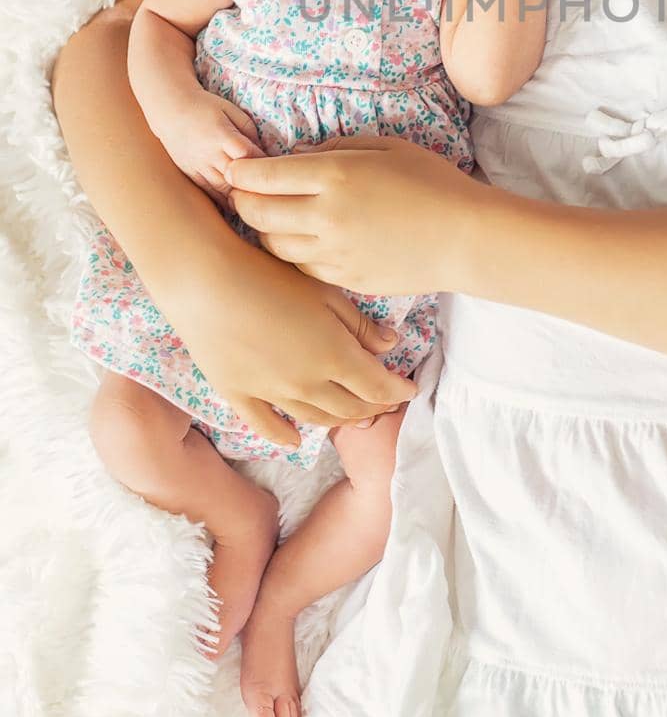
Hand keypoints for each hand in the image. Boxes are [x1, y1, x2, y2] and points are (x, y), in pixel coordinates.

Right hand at [154, 90, 263, 202]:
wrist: (170, 110)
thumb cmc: (204, 106)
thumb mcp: (230, 109)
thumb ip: (248, 128)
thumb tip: (262, 149)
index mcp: (222, 135)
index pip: (248, 155)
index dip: (264, 162)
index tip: (276, 166)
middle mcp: (210, 154)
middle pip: (237, 177)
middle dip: (254, 184)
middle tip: (270, 189)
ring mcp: (199, 166)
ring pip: (223, 189)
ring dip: (240, 197)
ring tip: (256, 202)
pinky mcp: (191, 173)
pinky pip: (208, 192)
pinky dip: (222, 201)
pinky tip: (236, 206)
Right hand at [177, 229, 417, 445]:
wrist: (206, 284)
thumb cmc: (270, 277)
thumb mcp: (324, 291)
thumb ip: (359, 323)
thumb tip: (390, 344)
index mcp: (335, 357)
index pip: (377, 386)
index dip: (397, 391)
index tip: (410, 388)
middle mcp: (307, 384)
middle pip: (349, 407)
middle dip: (373, 407)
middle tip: (385, 403)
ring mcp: (271, 394)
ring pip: (314, 418)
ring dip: (338, 420)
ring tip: (353, 416)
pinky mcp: (238, 395)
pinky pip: (267, 425)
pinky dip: (284, 435)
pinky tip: (294, 439)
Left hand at [226, 136, 482, 296]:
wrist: (466, 237)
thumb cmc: (433, 183)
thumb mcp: (386, 147)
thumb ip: (337, 148)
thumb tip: (300, 156)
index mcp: (335, 176)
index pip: (264, 176)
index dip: (241, 173)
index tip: (236, 169)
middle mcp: (326, 216)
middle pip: (257, 215)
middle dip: (243, 202)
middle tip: (244, 195)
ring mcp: (334, 253)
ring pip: (273, 247)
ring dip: (265, 231)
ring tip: (272, 219)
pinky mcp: (344, 279)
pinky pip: (302, 268)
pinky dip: (294, 254)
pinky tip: (303, 242)